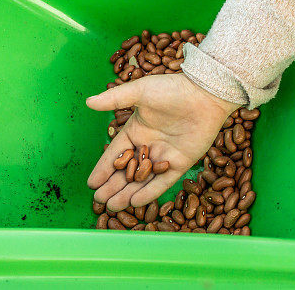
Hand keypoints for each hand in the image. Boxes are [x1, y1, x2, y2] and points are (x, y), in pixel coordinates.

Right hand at [86, 73, 238, 210]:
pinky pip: (163, 181)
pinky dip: (149, 191)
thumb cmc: (172, 89)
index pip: (116, 154)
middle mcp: (150, 145)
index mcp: (137, 130)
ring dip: (127, 192)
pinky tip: (135, 201)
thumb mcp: (140, 92)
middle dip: (112, 186)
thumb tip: (89, 102)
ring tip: (112, 206)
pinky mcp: (181, 163)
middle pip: (127, 171)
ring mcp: (165, 155)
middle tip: (98, 200)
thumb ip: (115, 99)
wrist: (205, 94)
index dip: (103, 169)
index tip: (92, 183)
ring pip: (142, 179)